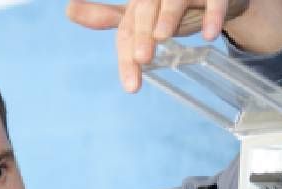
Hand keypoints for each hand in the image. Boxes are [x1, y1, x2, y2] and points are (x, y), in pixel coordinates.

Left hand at [67, 0, 250, 90]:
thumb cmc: (173, 9)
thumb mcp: (142, 16)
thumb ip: (109, 18)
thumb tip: (69, 10)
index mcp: (140, 2)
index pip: (127, 30)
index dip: (126, 56)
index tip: (131, 86)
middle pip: (145, 12)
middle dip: (142, 35)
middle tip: (142, 58)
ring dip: (168, 17)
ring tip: (163, 38)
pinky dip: (212, 15)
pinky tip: (209, 35)